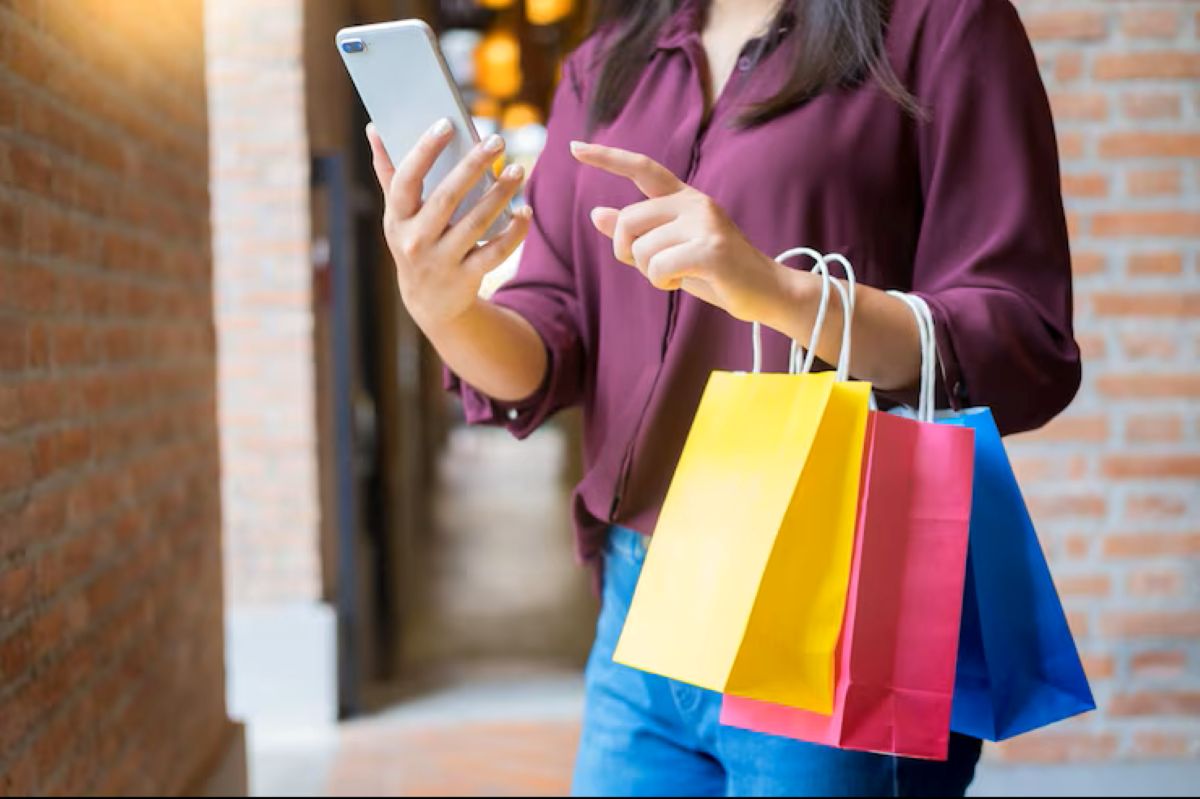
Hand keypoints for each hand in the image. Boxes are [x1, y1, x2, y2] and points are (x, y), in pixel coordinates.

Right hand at [368, 119, 532, 330]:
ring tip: (518, 170)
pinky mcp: (466, 278)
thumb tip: (374, 127)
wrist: (429, 303)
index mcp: (396, 217)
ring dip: (500, 194)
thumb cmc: (415, 242)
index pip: (406, 179)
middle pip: (446, 198)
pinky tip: (525, 211)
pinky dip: (514, 232)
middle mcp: (415, 240)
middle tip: (497, 140)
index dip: (424, 150)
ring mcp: (441, 261)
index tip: (447, 123)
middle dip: (473, 166)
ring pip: (475, 223)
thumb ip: (388, 172)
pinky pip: (495, 252)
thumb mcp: (397, 214)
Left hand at [570, 140, 786, 323]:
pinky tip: (679, 283)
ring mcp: (704, 223)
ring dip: (649, 273)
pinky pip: (659, 266)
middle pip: (628, 220)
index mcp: (685, 198)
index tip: (574, 147)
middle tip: (650, 268)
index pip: (643, 168)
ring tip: (675, 276)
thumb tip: (596, 214)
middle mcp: (694, 203)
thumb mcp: (671, 250)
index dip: (607, 158)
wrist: (767, 291)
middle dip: (626, 251)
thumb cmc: (716, 272)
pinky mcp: (711, 249)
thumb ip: (638, 232)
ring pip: (642, 249)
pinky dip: (661, 281)